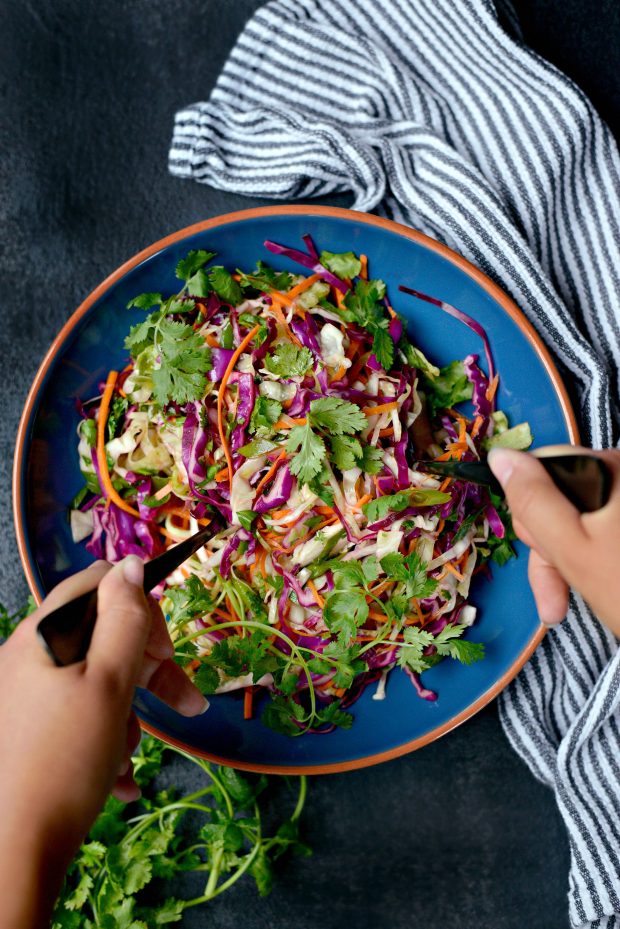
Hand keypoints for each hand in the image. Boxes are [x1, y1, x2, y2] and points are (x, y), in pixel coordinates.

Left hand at [0, 556, 206, 928]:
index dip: (140, 607)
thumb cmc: (67, 760)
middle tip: (181, 702)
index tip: (164, 650)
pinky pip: (84, 713)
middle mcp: (33, 656)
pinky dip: (109, 738)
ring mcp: (32, 693)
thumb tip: (132, 562)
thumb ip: (125, 619)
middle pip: (105, 636)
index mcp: (44, 634)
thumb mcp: (109, 684)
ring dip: (130, 714)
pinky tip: (120, 778)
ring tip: (130, 756)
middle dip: (148, 670)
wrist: (18, 849)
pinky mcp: (35, 728)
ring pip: (101, 680)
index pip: (99, 584)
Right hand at [488, 446, 619, 634]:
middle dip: (548, 547)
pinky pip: (599, 527)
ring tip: (563, 606)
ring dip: (564, 561)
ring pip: (576, 517)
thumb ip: (532, 501)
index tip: (540, 557)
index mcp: (607, 468)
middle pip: (557, 495)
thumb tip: (499, 456)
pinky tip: (590, 588)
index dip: (529, 513)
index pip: (540, 468)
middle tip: (553, 597)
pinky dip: (589, 558)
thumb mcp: (572, 550)